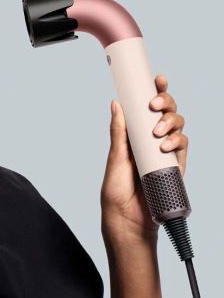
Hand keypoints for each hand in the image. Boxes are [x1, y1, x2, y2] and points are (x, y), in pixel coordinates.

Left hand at [100, 74, 188, 240]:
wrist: (127, 219)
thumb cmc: (116, 191)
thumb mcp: (115, 158)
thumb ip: (118, 132)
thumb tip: (116, 104)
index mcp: (135, 135)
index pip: (147, 109)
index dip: (155, 92)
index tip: (156, 79)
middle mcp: (151, 140)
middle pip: (167, 112)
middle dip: (165, 102)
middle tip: (154, 104)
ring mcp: (165, 152)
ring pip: (178, 126)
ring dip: (170, 122)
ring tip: (156, 132)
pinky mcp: (175, 166)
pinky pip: (183, 146)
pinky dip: (177, 141)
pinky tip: (165, 144)